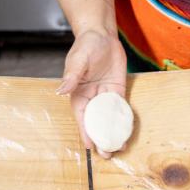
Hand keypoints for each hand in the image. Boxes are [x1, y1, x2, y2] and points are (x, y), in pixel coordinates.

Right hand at [56, 29, 126, 157]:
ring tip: (119, 147)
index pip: (82, 118)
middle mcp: (91, 98)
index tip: (90, 147)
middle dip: (101, 138)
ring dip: (113, 132)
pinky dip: (124, 119)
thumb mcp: (78, 60)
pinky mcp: (117, 90)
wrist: (101, 35)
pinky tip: (128, 131)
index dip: (86, 132)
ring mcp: (105, 95)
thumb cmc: (85, 46)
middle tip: (108, 154)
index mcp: (78, 94)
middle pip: (96, 122)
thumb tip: (61, 90)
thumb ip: (72, 76)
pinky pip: (121, 107)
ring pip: (109, 118)